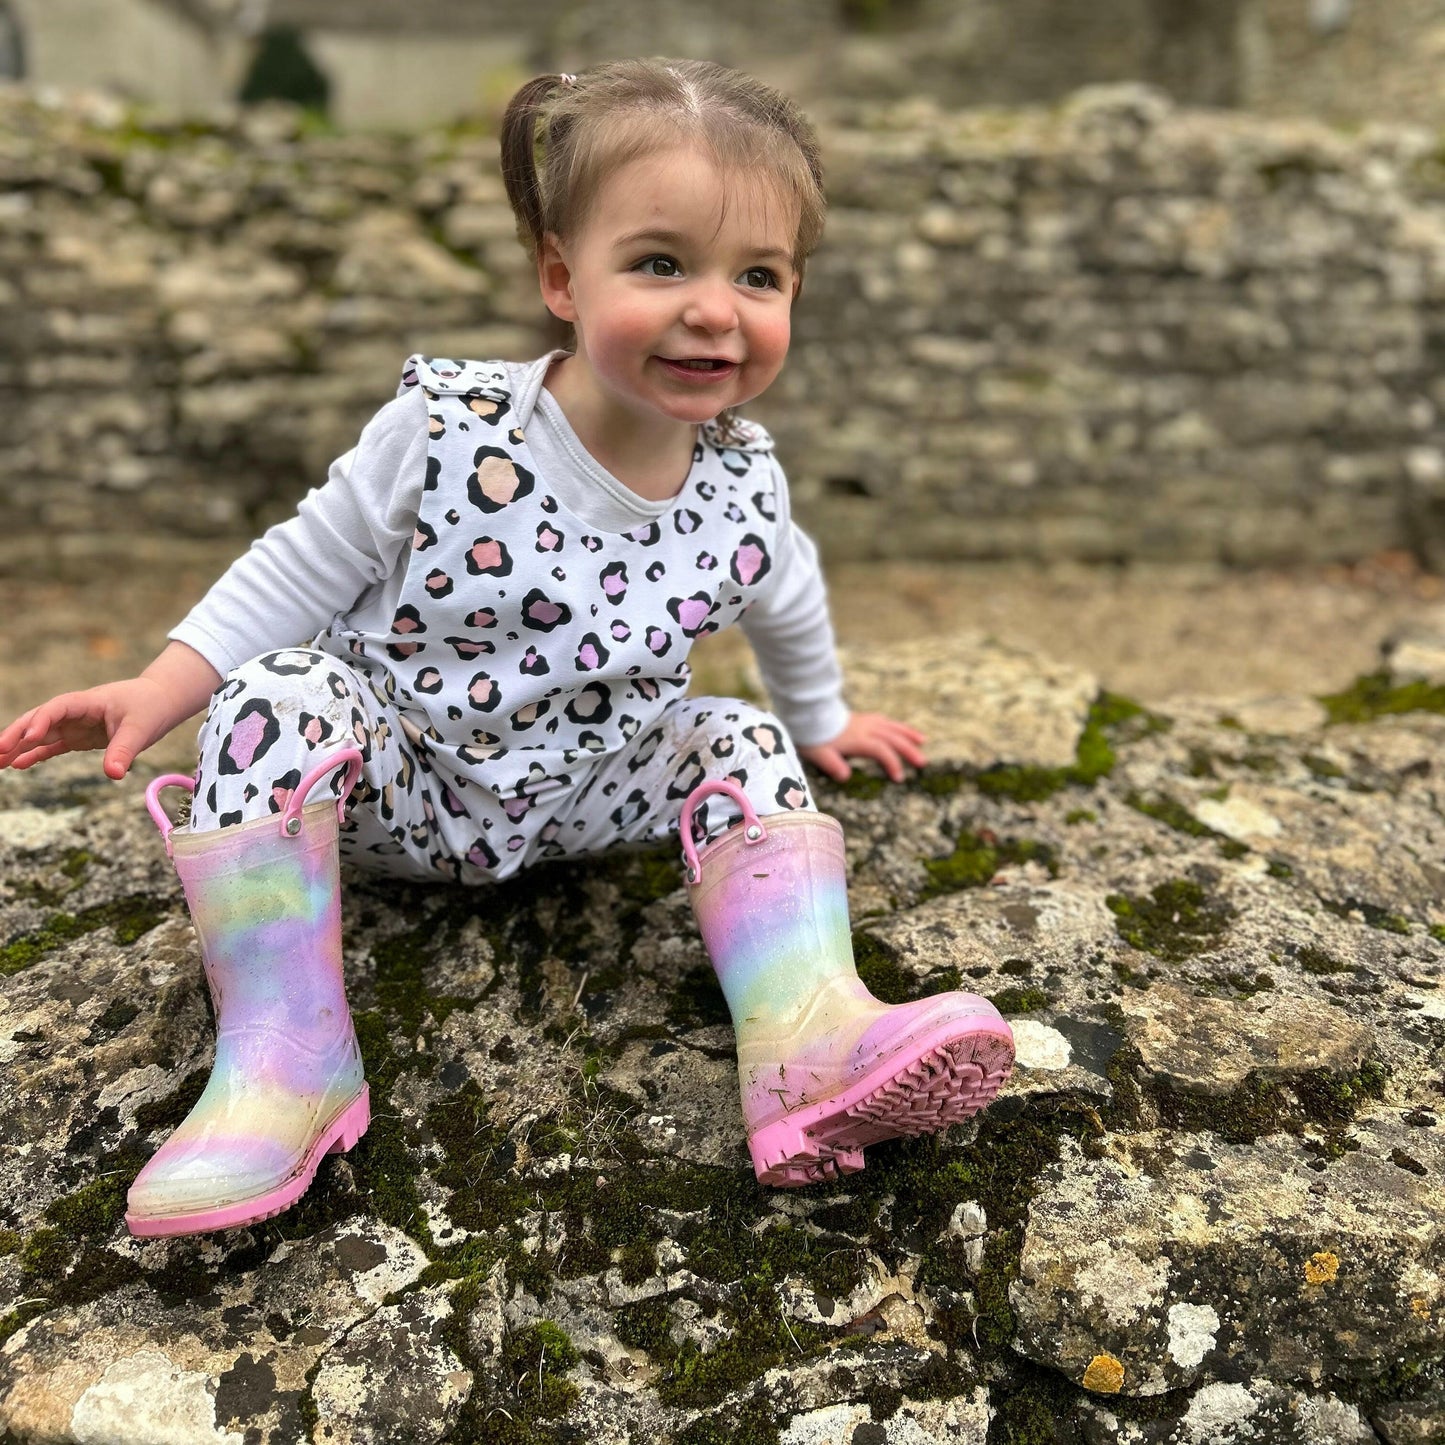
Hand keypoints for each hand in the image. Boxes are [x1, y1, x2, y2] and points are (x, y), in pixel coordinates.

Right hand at [0, 678, 184, 778]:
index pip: (57, 708)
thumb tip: (114, 774)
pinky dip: (35, 755)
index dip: (42, 720)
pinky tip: (16, 765)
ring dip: (18, 746)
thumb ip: (124, 750)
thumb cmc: (149, 708)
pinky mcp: (78, 737)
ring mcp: (74, 725)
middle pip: (38, 720)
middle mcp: (74, 712)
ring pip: (40, 735)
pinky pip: (51, 746)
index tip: (30, 736)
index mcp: (87, 702)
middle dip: (16, 734)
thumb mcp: (140, 729)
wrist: (158, 701)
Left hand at [797, 712, 926, 783]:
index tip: (899, 778)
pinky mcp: (863, 718)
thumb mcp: (819, 753)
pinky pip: (885, 720)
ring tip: (923, 741)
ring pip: (892, 726)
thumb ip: (832, 764)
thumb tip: (845, 776)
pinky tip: (901, 730)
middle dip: (909, 750)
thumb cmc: (814, 736)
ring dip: (908, 734)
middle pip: (892, 738)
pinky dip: (896, 725)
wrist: (809, 714)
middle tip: (922, 762)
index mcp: (857, 739)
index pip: (880, 750)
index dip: (892, 763)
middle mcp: (866, 728)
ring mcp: (866, 721)